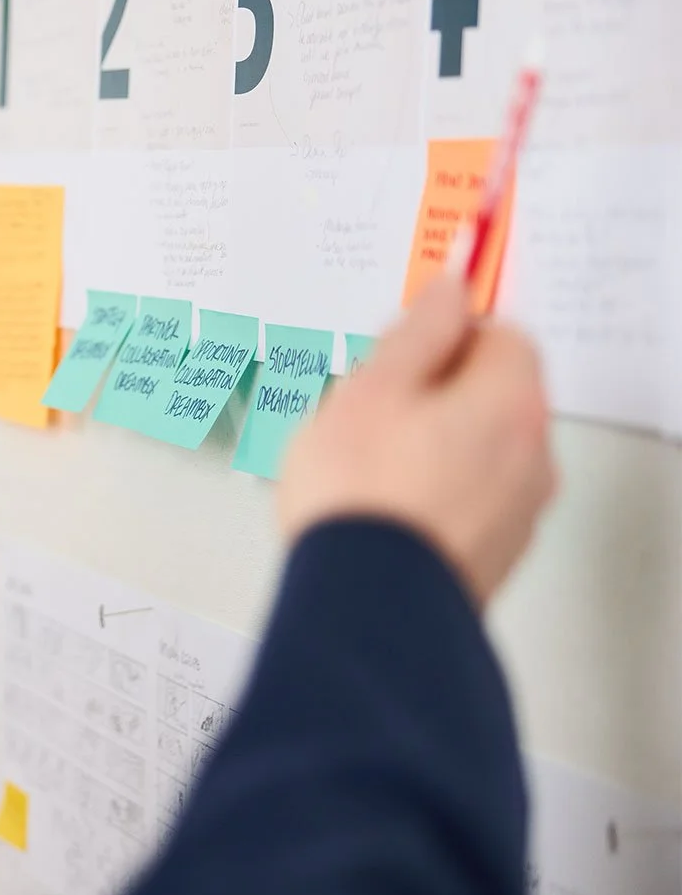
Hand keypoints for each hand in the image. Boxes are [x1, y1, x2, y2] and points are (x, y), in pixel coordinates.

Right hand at [277, 275, 556, 608]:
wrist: (366, 605)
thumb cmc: (362, 494)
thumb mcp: (373, 387)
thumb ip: (418, 330)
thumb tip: (450, 289)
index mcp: (511, 401)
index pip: (501, 333)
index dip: (446, 332)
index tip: (400, 346)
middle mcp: (532, 455)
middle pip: (493, 394)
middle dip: (435, 391)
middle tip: (368, 407)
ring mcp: (518, 512)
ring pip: (479, 450)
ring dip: (433, 444)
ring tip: (364, 466)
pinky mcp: (493, 555)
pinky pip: (468, 500)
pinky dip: (433, 492)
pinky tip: (381, 507)